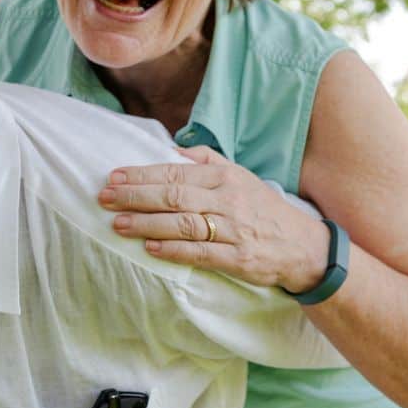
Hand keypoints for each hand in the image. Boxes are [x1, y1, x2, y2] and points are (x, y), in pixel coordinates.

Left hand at [98, 146, 329, 292]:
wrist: (302, 246)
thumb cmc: (262, 208)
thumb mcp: (240, 176)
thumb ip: (206, 161)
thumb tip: (170, 149)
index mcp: (225, 177)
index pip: (175, 172)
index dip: (142, 175)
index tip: (114, 176)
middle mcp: (228, 200)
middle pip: (173, 196)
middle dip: (135, 197)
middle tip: (105, 198)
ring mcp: (233, 230)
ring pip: (182, 224)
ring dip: (146, 224)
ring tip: (118, 224)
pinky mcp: (237, 258)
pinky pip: (200, 253)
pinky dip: (173, 250)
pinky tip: (150, 248)